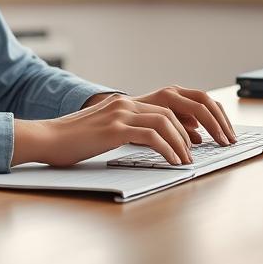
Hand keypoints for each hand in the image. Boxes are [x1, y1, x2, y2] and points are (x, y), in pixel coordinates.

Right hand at [12, 86, 235, 167]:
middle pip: (176, 107)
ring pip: (166, 121)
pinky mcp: (113, 129)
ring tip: (190, 160)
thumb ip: (131, 131)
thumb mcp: (107, 132)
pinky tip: (174, 162)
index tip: (210, 135)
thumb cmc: (74, 142)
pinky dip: (168, 149)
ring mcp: (120, 113)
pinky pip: (150, 136)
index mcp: (127, 102)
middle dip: (202, 126)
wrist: (46, 139)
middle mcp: (126, 102)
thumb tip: (161, 142)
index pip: (172, 101)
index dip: (195, 117)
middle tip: (216, 145)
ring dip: (184, 142)